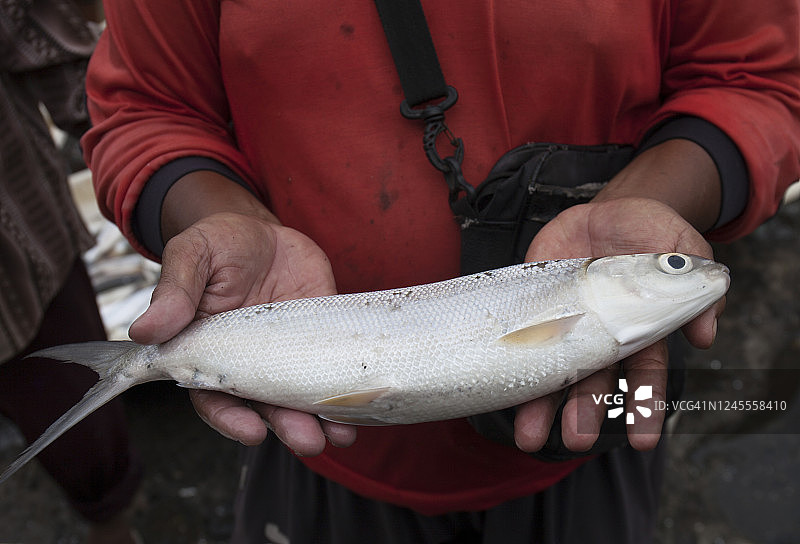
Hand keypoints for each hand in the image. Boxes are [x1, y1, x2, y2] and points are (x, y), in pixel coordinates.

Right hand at [129, 211, 356, 454]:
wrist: (260, 229)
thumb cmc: (217, 243)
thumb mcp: (191, 255)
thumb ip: (174, 292)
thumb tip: (144, 331)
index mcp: (209, 351)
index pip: (214, 396)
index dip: (231, 418)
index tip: (252, 431)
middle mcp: (249, 361)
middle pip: (264, 405)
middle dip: (287, 426)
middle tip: (308, 441)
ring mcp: (288, 351)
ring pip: (300, 394)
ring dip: (319, 418)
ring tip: (338, 436)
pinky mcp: (320, 335)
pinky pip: (333, 364)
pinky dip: (344, 385)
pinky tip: (361, 403)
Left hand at [513, 198, 725, 451]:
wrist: (608, 210)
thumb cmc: (652, 234)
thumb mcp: (685, 249)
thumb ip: (697, 289)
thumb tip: (706, 336)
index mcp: (639, 329)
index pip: (643, 376)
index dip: (643, 407)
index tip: (642, 441)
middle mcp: (599, 334)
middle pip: (592, 381)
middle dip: (583, 413)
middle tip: (574, 440)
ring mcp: (565, 321)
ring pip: (552, 369)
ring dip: (541, 404)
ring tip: (529, 437)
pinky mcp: (536, 302)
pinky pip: (522, 334)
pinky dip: (511, 359)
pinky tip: (501, 385)